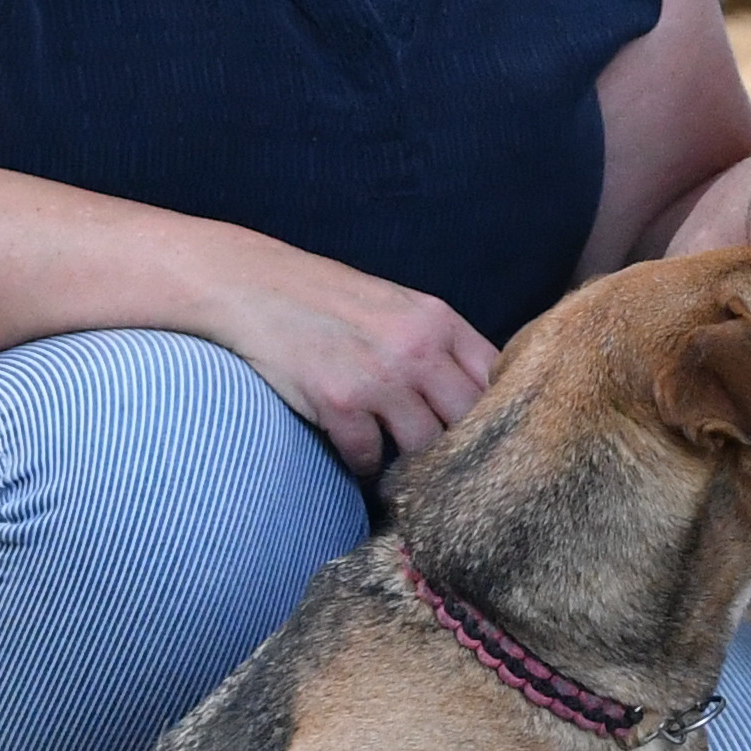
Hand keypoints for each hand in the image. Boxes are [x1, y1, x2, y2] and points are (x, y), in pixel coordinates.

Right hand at [211, 258, 499, 476]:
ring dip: (413, 461)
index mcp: (439, 321)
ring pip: (424, 446)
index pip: (496, 377)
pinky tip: (358, 453)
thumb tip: (480, 392)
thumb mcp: (400, 306)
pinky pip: (368, 456)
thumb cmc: (329, 299)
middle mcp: (417, 348)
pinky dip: (364, 463)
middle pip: (469, 418)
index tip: (486, 430)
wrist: (254, 286)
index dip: (496, 409)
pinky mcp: (338, 403)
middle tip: (448, 459)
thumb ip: (440, 343)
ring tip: (404, 464)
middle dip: (460, 442)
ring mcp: (379, 377)